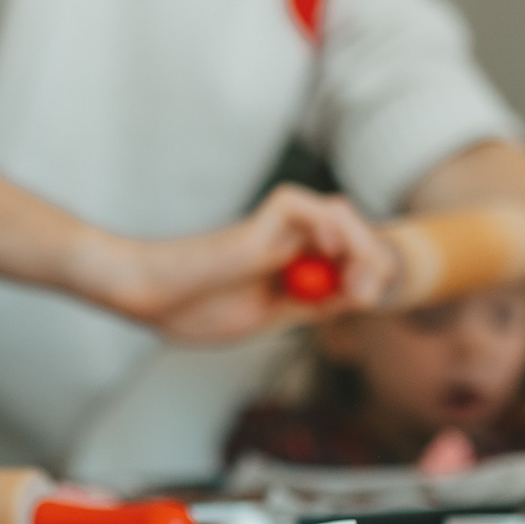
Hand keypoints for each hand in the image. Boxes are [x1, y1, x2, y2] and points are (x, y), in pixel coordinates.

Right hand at [73, 185, 392, 343]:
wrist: (150, 298)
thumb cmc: (193, 310)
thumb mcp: (268, 317)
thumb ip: (309, 306)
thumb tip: (360, 296)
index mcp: (288, 263)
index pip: (348, 255)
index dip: (371, 271)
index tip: (369, 300)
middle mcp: (286, 239)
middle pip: (352, 230)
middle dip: (374, 259)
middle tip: (368, 295)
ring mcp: (274, 228)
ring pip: (338, 213)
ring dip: (361, 243)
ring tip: (358, 281)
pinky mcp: (259, 221)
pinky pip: (306, 206)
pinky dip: (329, 224)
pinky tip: (331, 251)